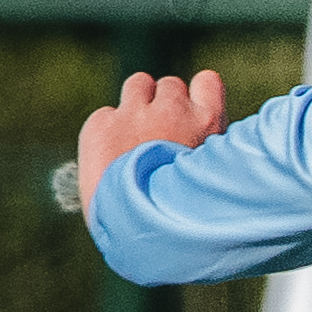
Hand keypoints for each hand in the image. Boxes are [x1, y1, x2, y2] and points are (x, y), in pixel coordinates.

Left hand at [75, 70, 227, 211]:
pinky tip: (112, 158)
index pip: (207, 80)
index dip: (198, 95)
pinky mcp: (101, 124)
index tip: (192, 112)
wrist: (141, 230)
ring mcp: (134, 114)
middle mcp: (172, 109)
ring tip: (136, 137)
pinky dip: (107, 130)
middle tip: (160, 136)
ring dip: (137, 103)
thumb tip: (200, 144)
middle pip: (169, 85)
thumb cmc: (185, 214)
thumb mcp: (210, 179)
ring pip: (137, 84)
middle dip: (163, 104)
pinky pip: (105, 114)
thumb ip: (204, 151)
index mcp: (207, 123)